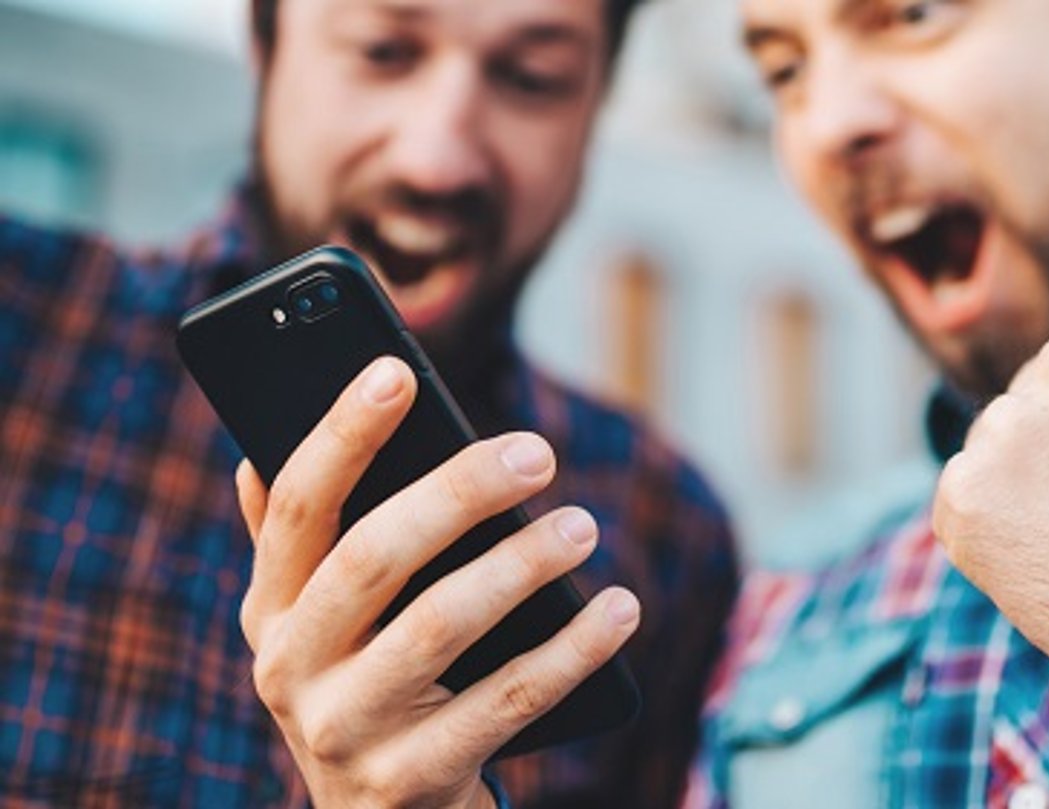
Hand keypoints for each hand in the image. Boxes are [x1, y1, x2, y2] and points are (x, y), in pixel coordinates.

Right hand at [234, 357, 639, 807]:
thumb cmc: (367, 686)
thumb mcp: (318, 625)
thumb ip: (297, 548)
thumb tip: (251, 459)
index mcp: (272, 610)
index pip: (298, 506)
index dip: (343, 435)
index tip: (397, 371)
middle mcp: (291, 668)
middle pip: (373, 556)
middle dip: (457, 493)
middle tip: (537, 454)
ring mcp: (346, 730)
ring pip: (440, 625)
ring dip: (521, 565)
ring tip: (582, 525)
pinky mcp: (410, 779)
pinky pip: (507, 700)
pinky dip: (570, 648)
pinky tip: (618, 609)